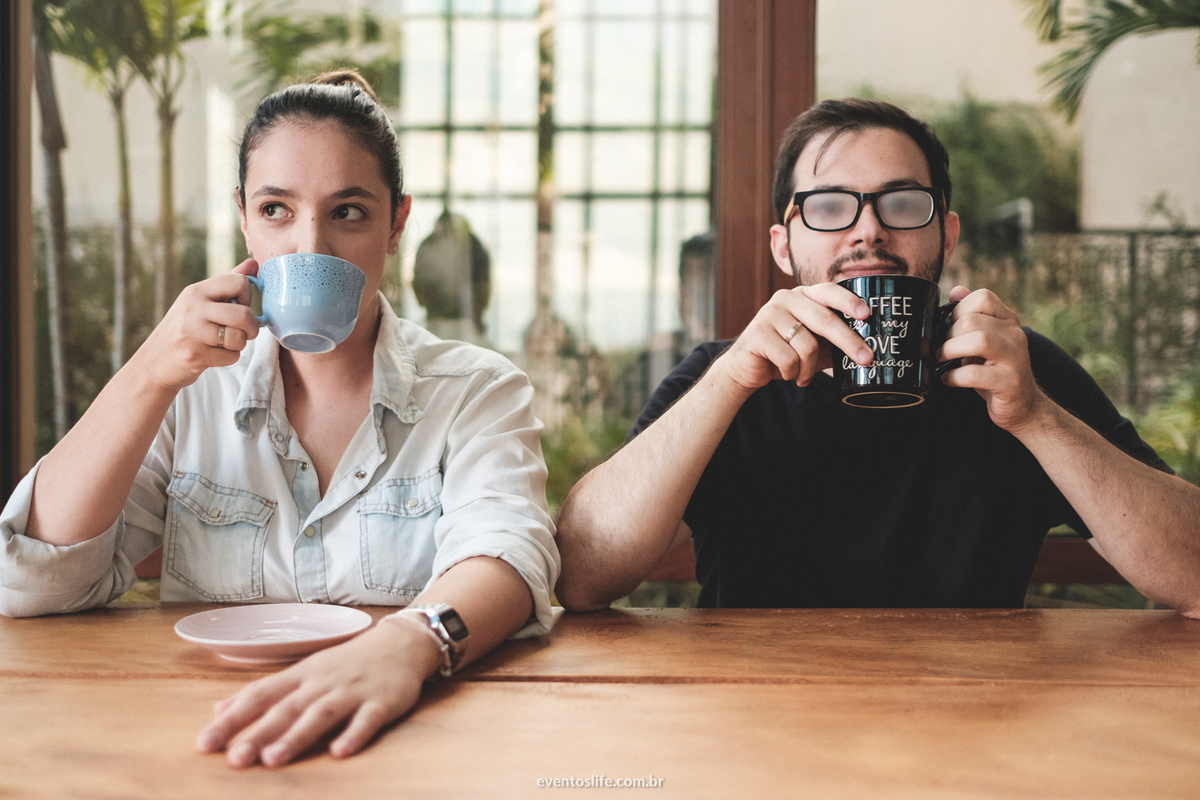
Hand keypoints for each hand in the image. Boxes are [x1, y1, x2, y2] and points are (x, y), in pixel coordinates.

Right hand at [128, 259, 259, 393]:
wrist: (153, 362)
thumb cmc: (184, 329)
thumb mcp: (200, 302)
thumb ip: (227, 284)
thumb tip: (253, 263)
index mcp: (196, 291)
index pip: (239, 281)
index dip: (247, 296)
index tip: (238, 306)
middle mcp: (193, 308)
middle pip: (244, 314)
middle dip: (251, 327)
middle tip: (244, 331)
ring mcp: (192, 332)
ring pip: (240, 337)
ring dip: (240, 344)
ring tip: (226, 343)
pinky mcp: (195, 355)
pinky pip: (232, 356)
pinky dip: (229, 358)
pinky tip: (215, 354)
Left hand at [197, 617, 441, 768]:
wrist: (401, 643)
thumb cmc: (347, 662)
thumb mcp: (304, 671)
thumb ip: (264, 692)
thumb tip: (218, 709)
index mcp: (301, 676)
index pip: (260, 696)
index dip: (233, 719)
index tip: (205, 743)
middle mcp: (323, 682)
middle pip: (287, 708)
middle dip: (259, 733)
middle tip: (235, 759)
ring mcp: (353, 691)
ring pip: (321, 713)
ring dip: (297, 736)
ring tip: (273, 760)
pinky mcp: (382, 701)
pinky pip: (367, 719)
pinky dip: (354, 735)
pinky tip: (339, 753)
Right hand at [714, 282, 873, 393]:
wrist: (747, 367)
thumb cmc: (786, 353)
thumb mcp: (814, 344)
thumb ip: (835, 338)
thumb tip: (871, 347)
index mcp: (803, 296)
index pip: (829, 291)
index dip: (849, 302)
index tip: (867, 315)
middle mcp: (786, 299)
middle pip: (825, 320)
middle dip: (849, 342)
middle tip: (866, 359)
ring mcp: (769, 314)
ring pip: (807, 345)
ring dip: (809, 369)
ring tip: (803, 376)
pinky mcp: (757, 333)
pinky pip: (789, 359)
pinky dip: (793, 373)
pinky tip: (788, 374)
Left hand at [938, 285, 1046, 431]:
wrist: (1024, 406)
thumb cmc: (995, 371)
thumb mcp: (983, 341)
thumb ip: (971, 316)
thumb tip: (955, 289)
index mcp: (1008, 321)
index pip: (983, 297)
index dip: (958, 309)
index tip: (947, 327)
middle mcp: (1015, 335)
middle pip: (973, 320)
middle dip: (948, 335)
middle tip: (940, 349)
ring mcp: (1015, 358)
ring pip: (979, 340)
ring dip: (951, 350)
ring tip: (941, 360)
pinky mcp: (1009, 382)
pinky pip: (976, 373)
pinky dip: (955, 376)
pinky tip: (948, 379)